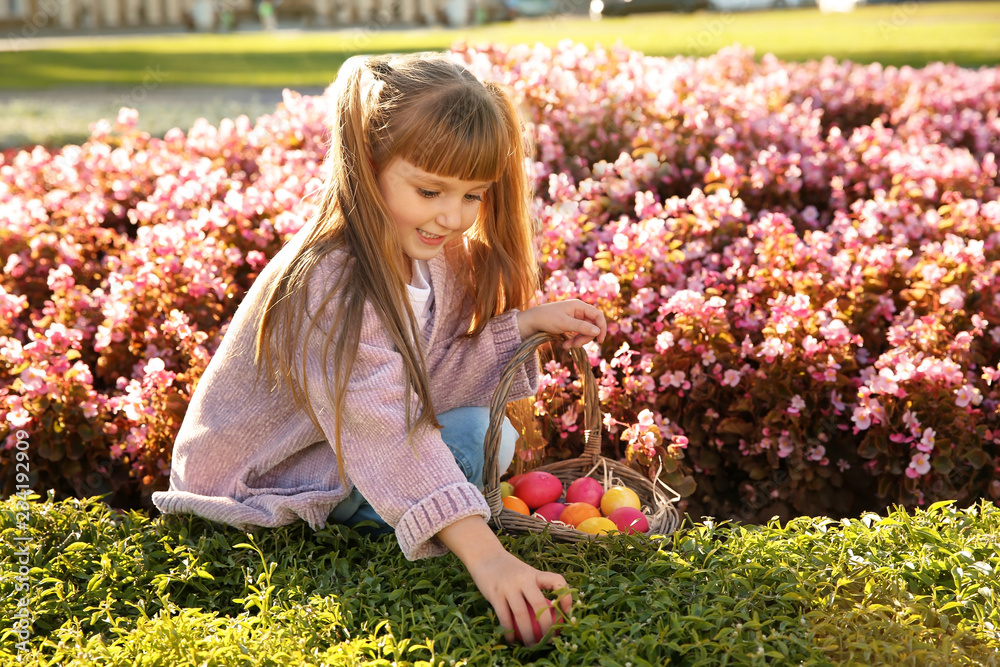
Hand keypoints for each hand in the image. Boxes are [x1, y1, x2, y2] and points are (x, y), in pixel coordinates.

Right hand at [436, 516, 572, 645]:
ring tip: (531, 645)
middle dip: (546, 626)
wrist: (486, 556)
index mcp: (535, 574)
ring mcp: (508, 586)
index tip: (566, 613)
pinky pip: (504, 616)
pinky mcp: (494, 593)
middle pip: (539, 605)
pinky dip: (509, 631)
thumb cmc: (509, 570)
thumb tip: (551, 615)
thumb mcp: (526, 573)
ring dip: (528, 633)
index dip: (565, 597)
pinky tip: (512, 639)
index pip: (557, 581)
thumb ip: (536, 588)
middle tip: (548, 640)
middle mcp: (523, 579)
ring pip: (521, 614)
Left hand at [516, 300, 607, 348]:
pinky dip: (573, 341)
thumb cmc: (547, 318)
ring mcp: (574, 318)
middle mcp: (578, 311)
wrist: (531, 322)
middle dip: (585, 338)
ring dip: (578, 341)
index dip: (602, 327)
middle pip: (592, 326)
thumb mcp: (565, 324)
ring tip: (567, 346)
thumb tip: (598, 332)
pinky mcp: (569, 326)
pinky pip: (577, 335)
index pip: (597, 315)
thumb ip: (582, 327)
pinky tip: (565, 345)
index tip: (600, 340)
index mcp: (579, 306)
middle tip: (575, 345)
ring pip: (584, 332)